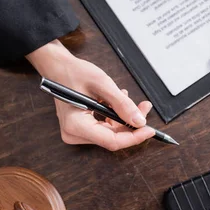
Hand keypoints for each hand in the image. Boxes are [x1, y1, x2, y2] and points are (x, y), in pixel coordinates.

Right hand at [26, 40, 154, 149]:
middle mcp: (74, 133)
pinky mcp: (80, 128)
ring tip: (129, 99)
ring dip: (123, 119)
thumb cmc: (74, 72)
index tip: (150, 129)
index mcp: (75, 125)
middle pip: (112, 138)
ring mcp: (76, 132)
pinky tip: (117, 103)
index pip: (112, 141)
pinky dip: (114, 117)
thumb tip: (140, 121)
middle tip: (144, 107)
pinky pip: (104, 128)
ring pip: (110, 133)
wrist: (59, 68)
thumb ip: (122, 104)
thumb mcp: (102, 84)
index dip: (134, 137)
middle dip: (131, 124)